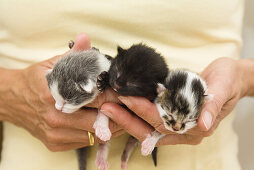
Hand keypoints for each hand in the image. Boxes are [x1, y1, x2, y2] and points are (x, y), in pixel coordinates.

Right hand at [0, 33, 122, 151]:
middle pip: (99, 119)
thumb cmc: (35, 81)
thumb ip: (73, 55)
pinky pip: (86, 142)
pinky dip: (100, 134)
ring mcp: (56, 134)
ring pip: (95, 134)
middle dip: (119, 114)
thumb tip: (85, 38)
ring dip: (113, 126)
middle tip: (133, 107)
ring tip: (126, 117)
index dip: (116, 96)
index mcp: (56, 94)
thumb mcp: (51, 63)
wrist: (12, 101)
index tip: (128, 93)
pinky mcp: (55, 143)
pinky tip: (108, 125)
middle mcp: (56, 118)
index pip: (97, 97)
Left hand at [100, 57, 244, 144]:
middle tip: (107, 107)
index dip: (145, 111)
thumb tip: (205, 125)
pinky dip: (134, 115)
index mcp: (198, 127)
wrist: (230, 78)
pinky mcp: (171, 118)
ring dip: (127, 118)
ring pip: (147, 127)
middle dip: (128, 118)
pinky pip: (150, 120)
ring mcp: (177, 126)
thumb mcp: (224, 88)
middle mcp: (185, 131)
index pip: (166, 122)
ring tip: (109, 107)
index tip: (127, 98)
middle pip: (152, 128)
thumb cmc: (227, 81)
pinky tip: (121, 107)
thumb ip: (213, 106)